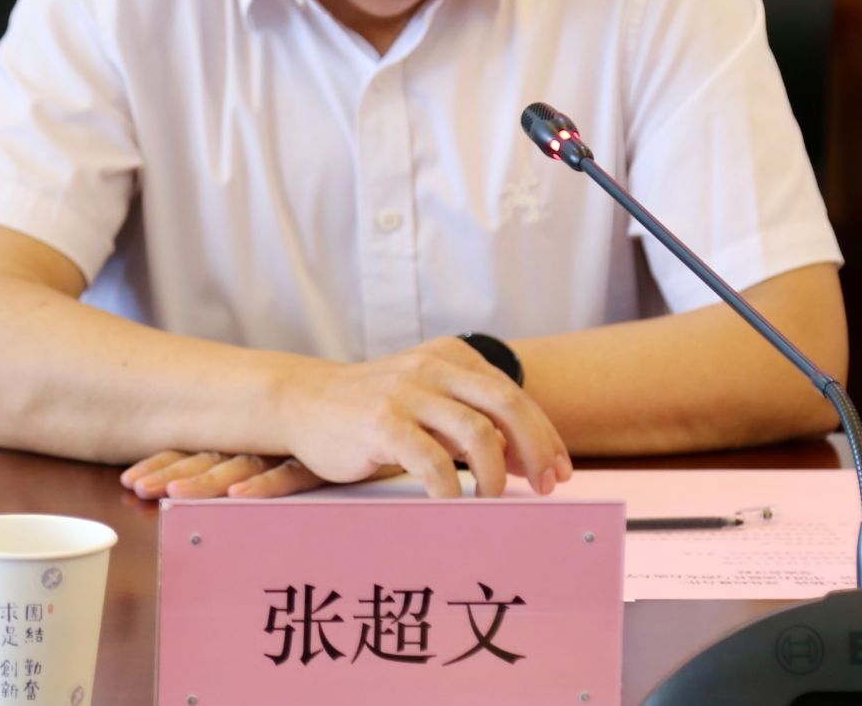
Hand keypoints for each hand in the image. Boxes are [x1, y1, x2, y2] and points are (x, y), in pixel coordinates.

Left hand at [121, 451, 334, 499]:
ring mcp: (295, 447)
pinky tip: (239, 498)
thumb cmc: (344, 432)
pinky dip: (265, 486)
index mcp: (256, 432)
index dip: (167, 459)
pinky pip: (290, 473)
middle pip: (212, 455)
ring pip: (243, 465)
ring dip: (208, 480)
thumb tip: (225, 479)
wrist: (397, 414)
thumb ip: (263, 456)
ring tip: (174, 493)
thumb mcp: (295, 443)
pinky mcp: (325, 459)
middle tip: (136, 486)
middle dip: (172, 470)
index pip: (204, 446)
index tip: (131, 478)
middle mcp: (269, 437)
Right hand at [267, 336, 571, 498]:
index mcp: (451, 357)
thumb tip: (525, 457)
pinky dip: (451, 489)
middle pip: (507, 405)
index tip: (558, 470)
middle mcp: (432, 367)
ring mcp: (406, 393)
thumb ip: (473, 419)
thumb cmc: (374, 410)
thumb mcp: (428, 400)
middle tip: (545, 487)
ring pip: (477, 433)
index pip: (514, 395)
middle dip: (536, 449)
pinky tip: (452, 505)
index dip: (544, 435)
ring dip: (494, 474)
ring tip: (491, 499)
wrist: (304, 401)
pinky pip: (432, 461)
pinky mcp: (381, 423)